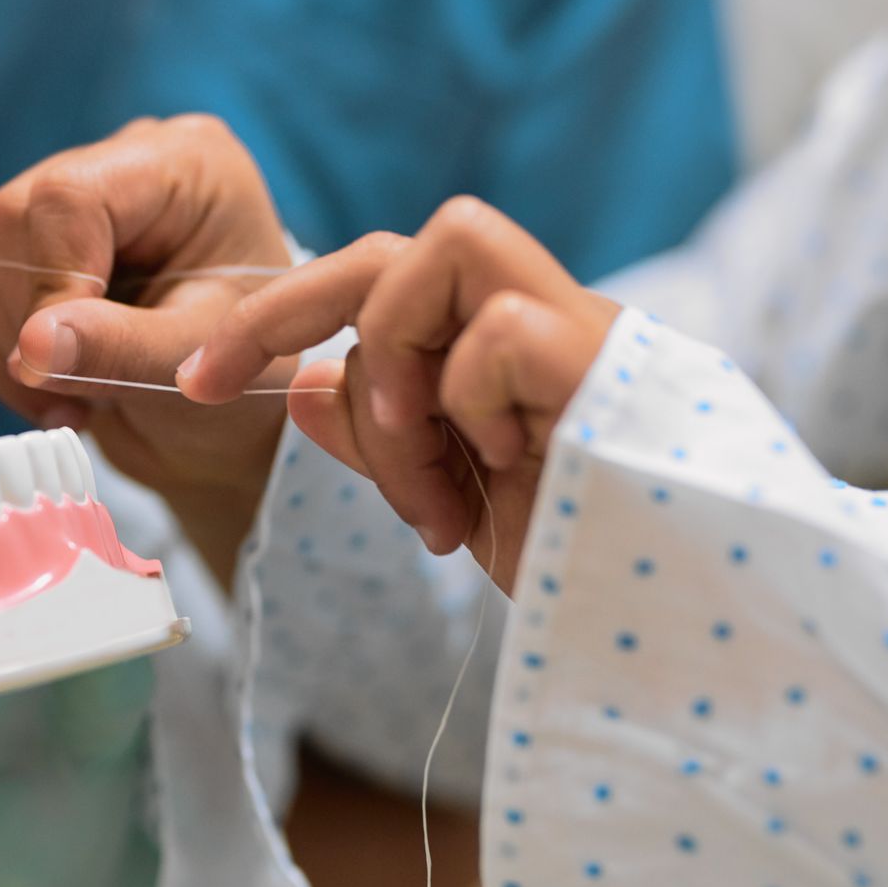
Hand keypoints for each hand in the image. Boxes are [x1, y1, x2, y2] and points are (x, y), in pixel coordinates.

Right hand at [0, 116, 294, 575]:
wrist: (231, 423)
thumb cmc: (241, 378)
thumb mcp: (198, 363)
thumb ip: (120, 349)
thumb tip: (30, 347)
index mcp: (182, 165)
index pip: (68, 195)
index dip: (49, 279)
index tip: (59, 360)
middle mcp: (120, 166)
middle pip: (13, 216)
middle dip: (29, 318)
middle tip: (84, 390)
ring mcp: (72, 208)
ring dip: (13, 347)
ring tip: (82, 397)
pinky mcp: (35, 253)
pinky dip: (1, 358)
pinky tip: (58, 394)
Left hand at [185, 199, 616, 593]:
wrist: (695, 645)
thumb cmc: (582, 573)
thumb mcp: (450, 508)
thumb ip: (383, 442)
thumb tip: (305, 384)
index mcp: (503, 355)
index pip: (386, 280)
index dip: (280, 313)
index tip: (191, 379)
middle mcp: (546, 322)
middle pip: (402, 242)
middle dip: (287, 307)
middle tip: (214, 380)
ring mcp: (585, 333)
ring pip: (445, 247)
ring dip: (396, 365)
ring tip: (434, 479)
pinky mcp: (613, 364)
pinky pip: (497, 332)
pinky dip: (467, 404)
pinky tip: (506, 474)